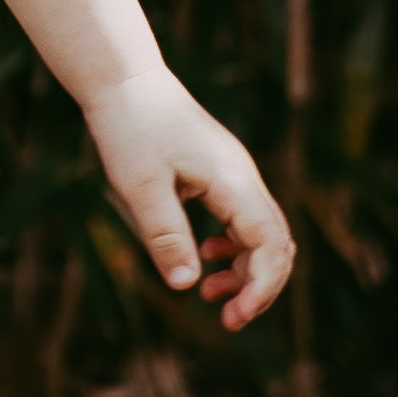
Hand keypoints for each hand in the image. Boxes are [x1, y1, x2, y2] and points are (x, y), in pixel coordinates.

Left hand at [81, 66, 294, 329]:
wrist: (122, 77)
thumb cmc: (129, 127)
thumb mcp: (140, 186)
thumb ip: (166, 236)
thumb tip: (187, 287)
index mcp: (234, 181)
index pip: (271, 246)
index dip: (260, 288)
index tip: (233, 318)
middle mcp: (244, 176)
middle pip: (276, 243)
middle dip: (258, 286)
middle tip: (227, 319)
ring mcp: (233, 171)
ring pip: (260, 232)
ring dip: (244, 268)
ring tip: (210, 294)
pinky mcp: (218, 169)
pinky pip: (240, 216)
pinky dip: (231, 244)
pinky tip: (206, 257)